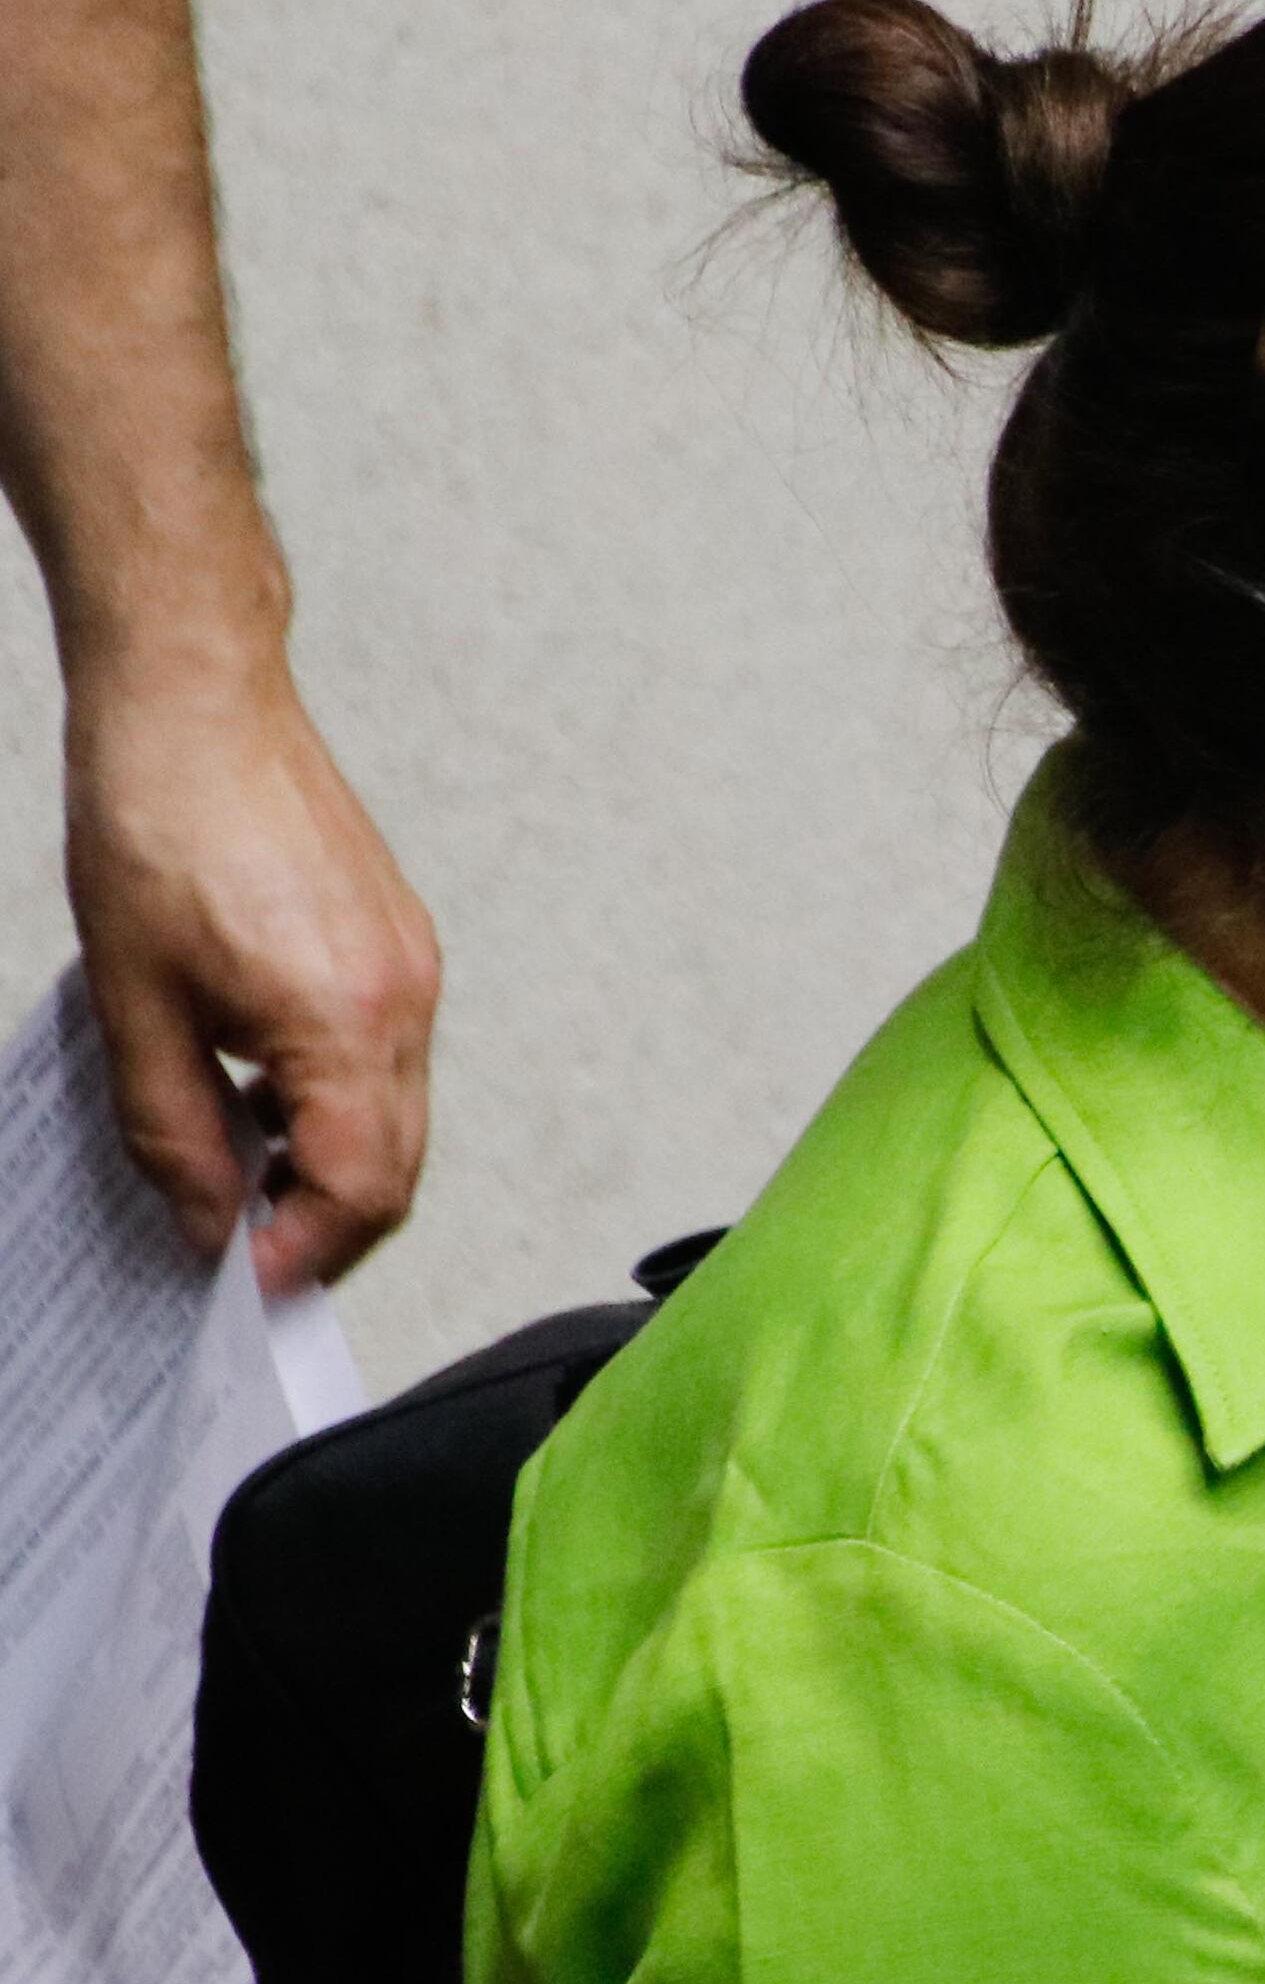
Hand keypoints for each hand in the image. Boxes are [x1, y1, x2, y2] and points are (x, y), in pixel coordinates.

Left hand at [63, 620, 439, 1286]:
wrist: (197, 700)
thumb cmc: (158, 821)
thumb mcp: (131, 1000)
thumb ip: (172, 1128)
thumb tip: (204, 1218)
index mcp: (345, 1021)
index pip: (361, 1189)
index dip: (303, 1252)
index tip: (239, 1282)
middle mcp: (404, 1001)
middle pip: (398, 1168)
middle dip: (323, 1226)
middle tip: (238, 1251)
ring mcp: (413, 969)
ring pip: (397, 1117)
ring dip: (329, 1164)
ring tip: (236, 1171)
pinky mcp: (401, 944)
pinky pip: (388, 1060)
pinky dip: (336, 1103)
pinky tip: (258, 1091)